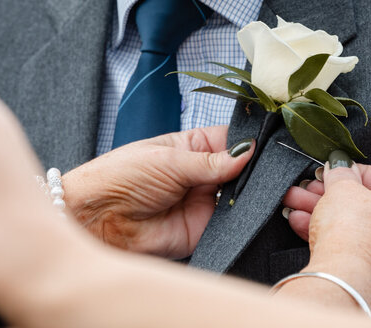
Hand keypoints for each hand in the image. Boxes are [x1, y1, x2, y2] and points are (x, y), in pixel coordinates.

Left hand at [64, 127, 253, 258]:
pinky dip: (243, 220)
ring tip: (260, 189)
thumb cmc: (120, 178)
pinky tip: (248, 211)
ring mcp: (204, 203)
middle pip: (242, 170)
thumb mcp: (168, 161)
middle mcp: (201, 174)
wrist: (98, 220)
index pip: (231, 140)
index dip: (251, 142)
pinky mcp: (204, 231)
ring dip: (252, 195)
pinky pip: (232, 225)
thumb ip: (211, 161)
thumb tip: (248, 150)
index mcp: (192, 147)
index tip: (272, 143)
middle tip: (273, 169)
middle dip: (256, 170)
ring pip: (242, 198)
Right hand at [280, 161, 370, 305]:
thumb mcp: (341, 188)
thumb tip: (340, 165)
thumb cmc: (351, 231)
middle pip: (366, 202)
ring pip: (357, 225)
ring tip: (297, 206)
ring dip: (324, 213)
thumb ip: (341, 172)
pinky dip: (332, 235)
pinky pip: (355, 245)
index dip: (354, 171)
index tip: (335, 172)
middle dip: (331, 194)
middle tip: (311, 189)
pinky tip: (303, 226)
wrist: (344, 280)